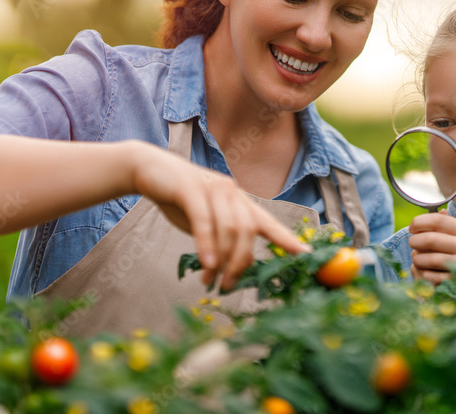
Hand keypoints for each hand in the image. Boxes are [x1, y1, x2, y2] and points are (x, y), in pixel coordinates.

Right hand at [129, 142, 309, 289]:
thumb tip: (240, 265)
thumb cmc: (181, 200)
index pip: (268, 222)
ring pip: (229, 229)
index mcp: (239, 202)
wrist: (150, 170)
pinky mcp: (191, 188)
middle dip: (241, 262)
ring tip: (210, 280)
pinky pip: (204, 221)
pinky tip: (206, 264)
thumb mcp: (207, 222)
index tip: (305, 253)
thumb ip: (224, 238)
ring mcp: (213, 188)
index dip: (286, 238)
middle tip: (229, 285)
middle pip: (249, 231)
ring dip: (222, 260)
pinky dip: (207, 245)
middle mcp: (232, 193)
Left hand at [408, 211, 455, 288]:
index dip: (419, 222)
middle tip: (413, 242)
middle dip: (414, 241)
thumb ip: (455, 225)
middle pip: (429, 239)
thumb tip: (436, 215)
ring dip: (417, 257)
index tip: (413, 226)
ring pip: (428, 259)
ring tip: (417, 256)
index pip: (437, 221)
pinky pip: (434, 277)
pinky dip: (425, 273)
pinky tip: (425, 270)